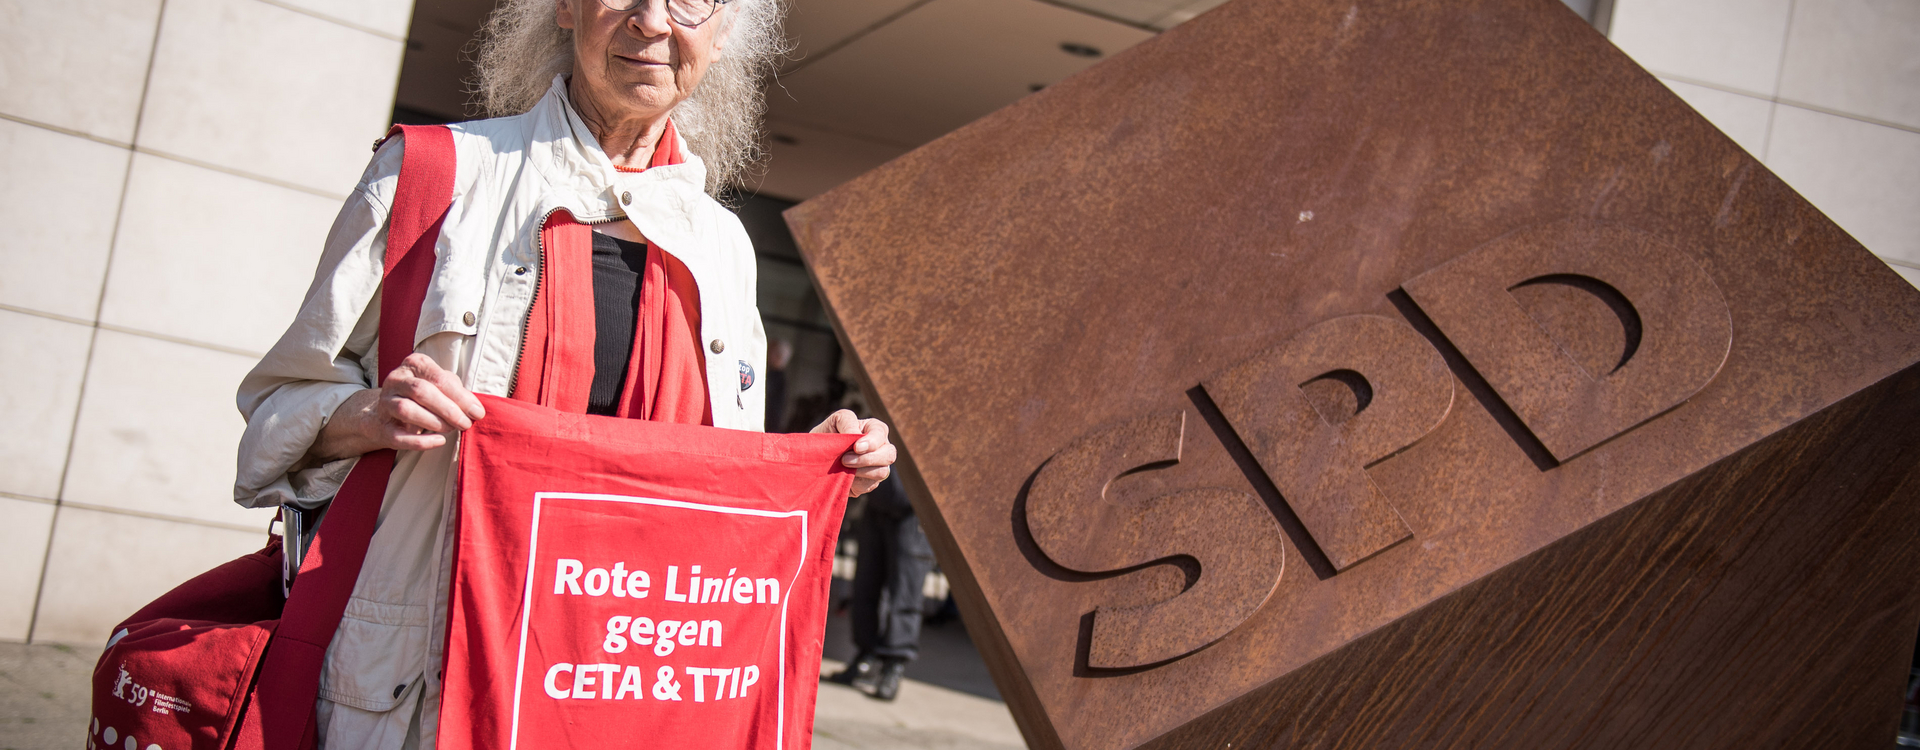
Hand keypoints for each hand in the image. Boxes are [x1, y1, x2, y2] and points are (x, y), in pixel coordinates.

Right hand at [308, 353, 486, 462]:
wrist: (388, 414)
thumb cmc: (423, 397)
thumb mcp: (441, 386)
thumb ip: (458, 393)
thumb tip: (475, 409)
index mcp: (414, 364)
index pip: (438, 378)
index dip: (460, 397)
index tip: (477, 412)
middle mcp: (396, 379)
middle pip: (421, 391)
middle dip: (448, 410)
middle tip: (465, 423)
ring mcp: (385, 402)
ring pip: (406, 410)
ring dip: (433, 421)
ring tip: (450, 429)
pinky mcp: (381, 426)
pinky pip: (399, 436)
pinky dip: (421, 442)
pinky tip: (439, 441)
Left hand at [811, 409, 895, 496]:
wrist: (817, 456)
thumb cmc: (829, 434)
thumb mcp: (834, 421)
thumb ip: (847, 421)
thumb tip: (856, 435)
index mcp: (874, 429)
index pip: (881, 433)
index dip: (872, 441)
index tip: (856, 447)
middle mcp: (881, 448)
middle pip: (889, 455)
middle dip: (867, 459)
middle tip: (845, 460)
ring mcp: (878, 466)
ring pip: (881, 472)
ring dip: (860, 471)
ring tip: (843, 467)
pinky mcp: (870, 483)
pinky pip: (869, 485)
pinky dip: (855, 482)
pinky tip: (844, 476)